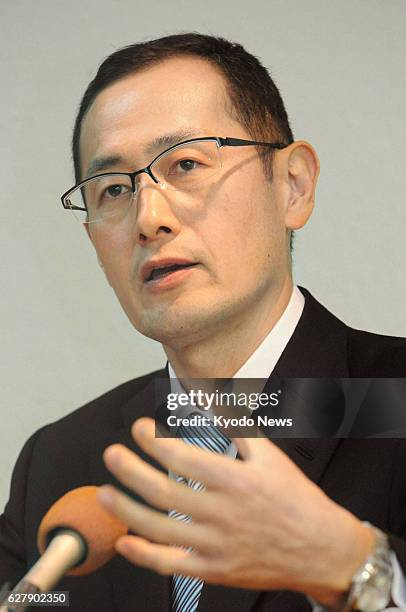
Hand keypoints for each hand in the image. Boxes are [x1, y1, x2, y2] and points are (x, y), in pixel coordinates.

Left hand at [97, 418, 372, 605]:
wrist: (321, 549)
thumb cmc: (296, 499)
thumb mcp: (271, 456)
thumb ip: (239, 428)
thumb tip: (214, 401)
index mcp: (235, 480)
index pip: (182, 457)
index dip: (153, 440)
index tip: (139, 428)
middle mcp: (222, 513)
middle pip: (163, 491)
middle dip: (130, 470)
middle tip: (111, 454)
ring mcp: (215, 545)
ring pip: (159, 528)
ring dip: (126, 510)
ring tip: (104, 493)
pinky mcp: (213, 570)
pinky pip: (171, 565)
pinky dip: (143, 555)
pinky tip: (124, 542)